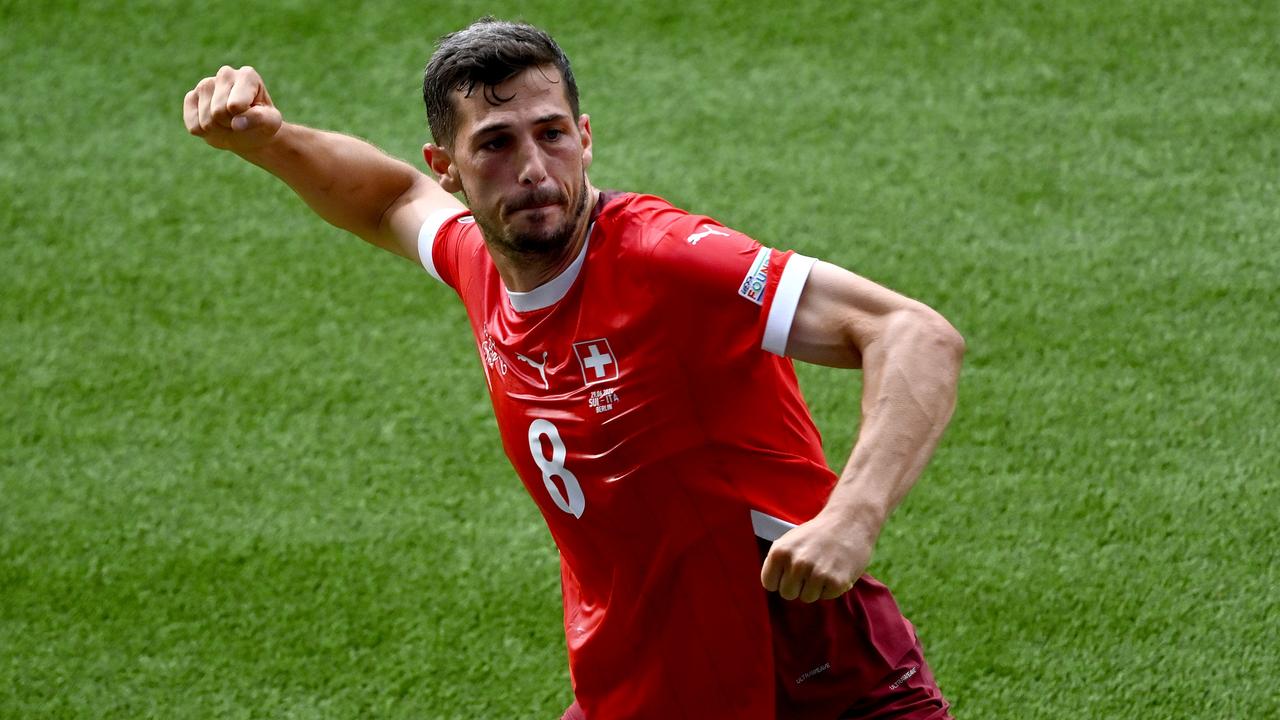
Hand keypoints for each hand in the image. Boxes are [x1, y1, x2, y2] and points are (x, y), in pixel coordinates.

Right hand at [183, 65, 282, 152]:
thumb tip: (236, 123)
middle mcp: (225, 74)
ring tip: (229, 123)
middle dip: (230, 125)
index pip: (235, 105)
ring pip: (206, 121)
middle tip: (240, 121)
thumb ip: (259, 119)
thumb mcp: (271, 123)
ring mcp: (205, 84)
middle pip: (218, 113)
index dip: (244, 119)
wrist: (249, 132)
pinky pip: (194, 126)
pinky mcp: (191, 97)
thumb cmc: (262, 124)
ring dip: (219, 130)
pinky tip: (215, 124)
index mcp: (247, 76)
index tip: (254, 114)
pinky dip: (205, 133)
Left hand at [760, 510, 876, 602]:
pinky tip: (835, 570)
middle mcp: (796, 564)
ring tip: (823, 567)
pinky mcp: (836, 582)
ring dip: (815, 587)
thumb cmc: (816, 533)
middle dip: (797, 586)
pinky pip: (826, 597)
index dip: (780, 580)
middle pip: (787, 594)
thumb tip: (770, 585)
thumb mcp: (788, 541)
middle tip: (810, 570)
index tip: (790, 572)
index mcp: (779, 552)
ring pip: (807, 598)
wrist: (848, 522)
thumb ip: (776, 561)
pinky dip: (831, 587)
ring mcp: (817, 574)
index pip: (769, 584)